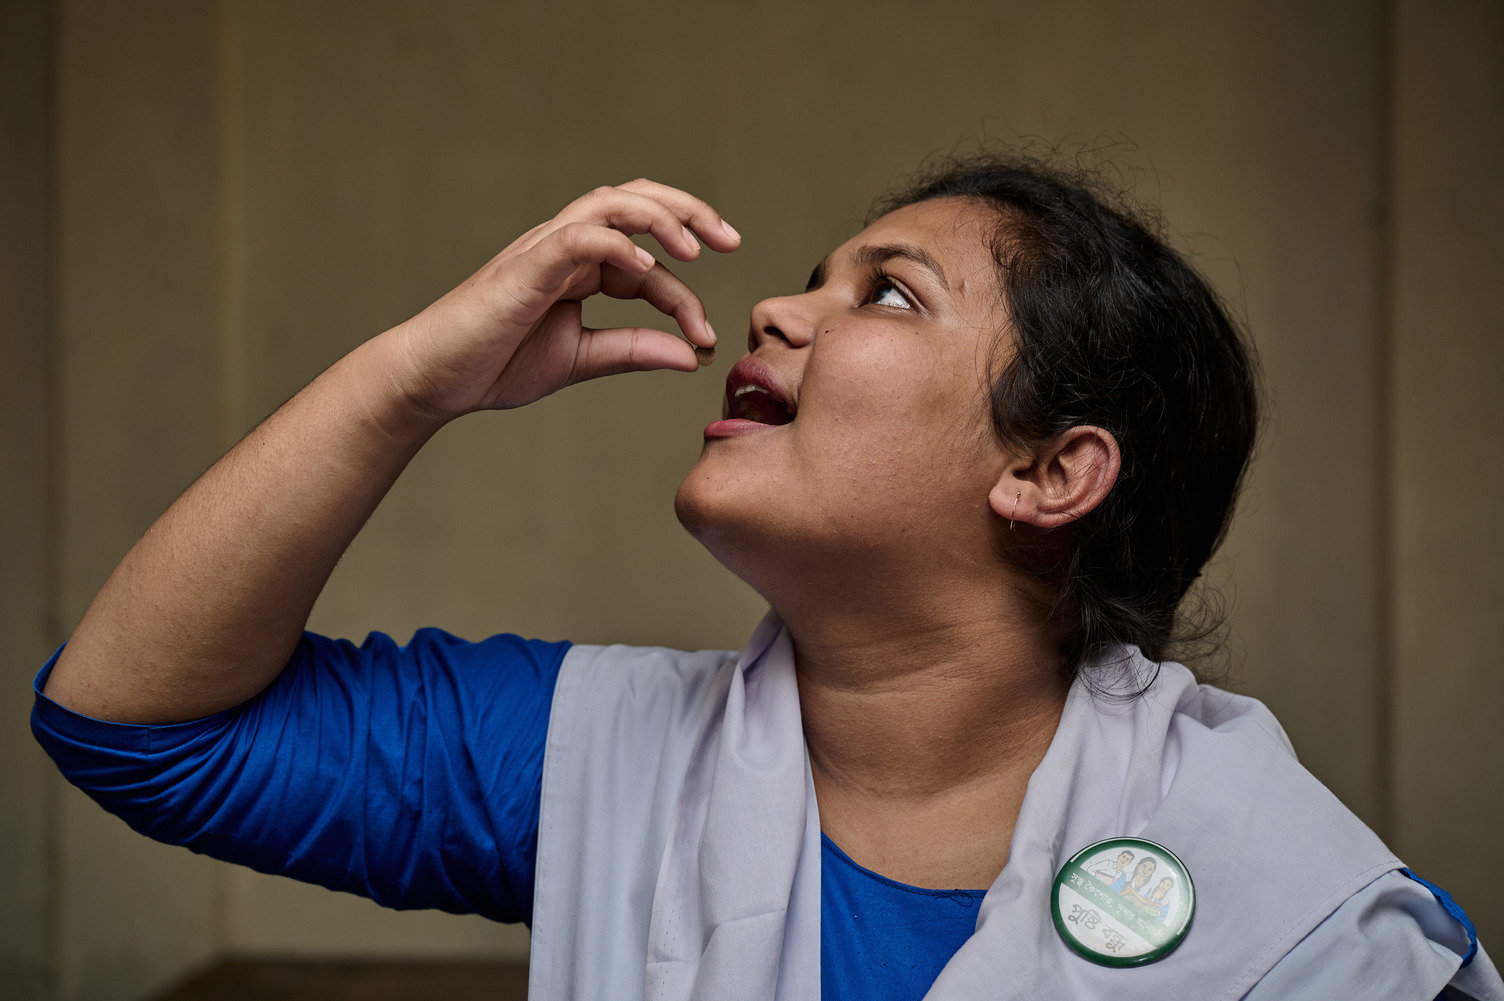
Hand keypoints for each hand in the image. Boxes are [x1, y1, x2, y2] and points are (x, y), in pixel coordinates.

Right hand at [385, 179, 739, 419]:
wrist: (435, 380)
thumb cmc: (495, 365)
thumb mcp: (581, 360)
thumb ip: (634, 350)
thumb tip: (692, 354)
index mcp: (581, 270)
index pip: (648, 266)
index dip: (685, 297)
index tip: (706, 337)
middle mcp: (566, 248)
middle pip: (636, 203)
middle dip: (689, 213)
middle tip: (732, 240)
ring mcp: (545, 250)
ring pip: (612, 204)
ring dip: (660, 218)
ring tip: (697, 248)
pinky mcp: (526, 265)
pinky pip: (579, 236)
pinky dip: (617, 245)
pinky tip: (646, 269)